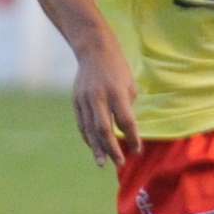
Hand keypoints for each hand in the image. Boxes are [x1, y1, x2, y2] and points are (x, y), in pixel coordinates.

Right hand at [69, 44, 141, 166]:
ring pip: (90, 129)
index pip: (126, 121)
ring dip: (97, 148)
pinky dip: (88, 137)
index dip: (133, 138)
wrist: (94, 51)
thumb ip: (127, 108)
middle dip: (112, 148)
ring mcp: (84, 99)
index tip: (138, 150)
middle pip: (105, 129)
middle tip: (119, 163)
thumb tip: (126, 131)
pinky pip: (82, 124)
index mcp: (116, 92)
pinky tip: (94, 147)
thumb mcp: (129, 86)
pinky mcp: (76, 101)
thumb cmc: (118, 69)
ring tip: (103, 163)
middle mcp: (98, 97)